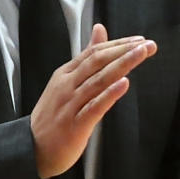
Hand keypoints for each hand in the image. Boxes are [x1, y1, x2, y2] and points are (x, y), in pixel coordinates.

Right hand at [31, 23, 156, 178]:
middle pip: (98, 61)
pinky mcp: (75, 125)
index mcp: (66, 74)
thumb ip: (86, 58)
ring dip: (122, 65)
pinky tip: (123, 84)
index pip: (94, 52)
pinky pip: (94, 107)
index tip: (139, 40)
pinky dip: (109, 94)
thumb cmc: (53, 115)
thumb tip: (99, 30)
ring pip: (99, 80)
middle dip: (124, 51)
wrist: (32, 149)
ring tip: (141, 55)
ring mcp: (70, 104)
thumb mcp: (67, 82)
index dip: (117, 44)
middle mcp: (67, 85)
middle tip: (148, 45)